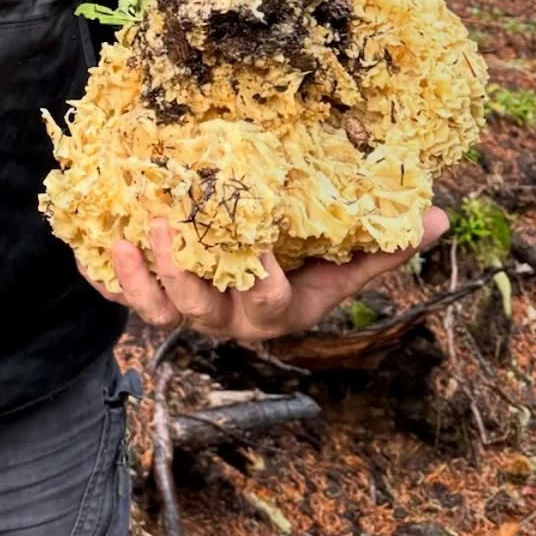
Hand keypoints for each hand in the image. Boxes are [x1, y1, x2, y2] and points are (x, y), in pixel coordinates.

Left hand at [82, 207, 448, 343]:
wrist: (242, 274)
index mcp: (275, 311)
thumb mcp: (337, 260)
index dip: (261, 283)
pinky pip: (122, 300)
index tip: (255, 249)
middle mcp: (227, 320)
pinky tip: (99, 244)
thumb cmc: (298, 264)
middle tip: (166, 225)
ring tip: (133, 229)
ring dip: (142, 273)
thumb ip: (379, 242)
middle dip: (182, 272)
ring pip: (159, 308)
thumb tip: (436, 215)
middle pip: (200, 309)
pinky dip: (108, 277)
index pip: (270, 304)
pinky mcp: (148, 300)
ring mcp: (185, 312)